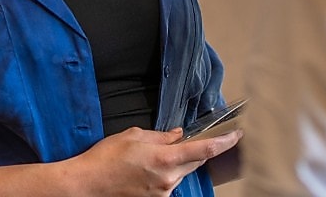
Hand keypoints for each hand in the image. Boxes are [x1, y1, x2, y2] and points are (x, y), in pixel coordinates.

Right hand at [65, 126, 242, 196]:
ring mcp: (163, 192)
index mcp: (164, 159)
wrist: (88, 185)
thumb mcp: (133, 136)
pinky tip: (145, 168)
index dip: (225, 142)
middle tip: (185, 139)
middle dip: (196, 149)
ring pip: (182, 172)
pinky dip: (165, 172)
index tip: (237, 135)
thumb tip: (177, 135)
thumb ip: (160, 136)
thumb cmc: (105, 159)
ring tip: (148, 156)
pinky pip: (169, 182)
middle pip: (195, 161)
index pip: (204, 150)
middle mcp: (168, 179)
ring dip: (176, 161)